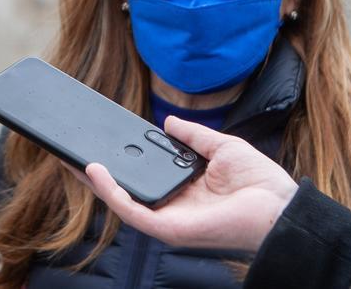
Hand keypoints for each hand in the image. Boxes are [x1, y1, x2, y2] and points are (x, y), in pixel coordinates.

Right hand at [72, 116, 296, 251]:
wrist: (281, 207)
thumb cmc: (260, 183)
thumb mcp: (221, 147)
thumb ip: (193, 136)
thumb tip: (167, 122)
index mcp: (182, 190)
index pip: (142, 174)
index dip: (119, 159)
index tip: (99, 139)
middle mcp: (170, 206)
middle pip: (123, 188)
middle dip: (93, 171)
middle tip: (69, 148)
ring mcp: (166, 219)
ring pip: (118, 200)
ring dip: (91, 180)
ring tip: (70, 157)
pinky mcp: (167, 228)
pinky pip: (130, 209)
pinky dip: (108, 191)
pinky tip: (94, 169)